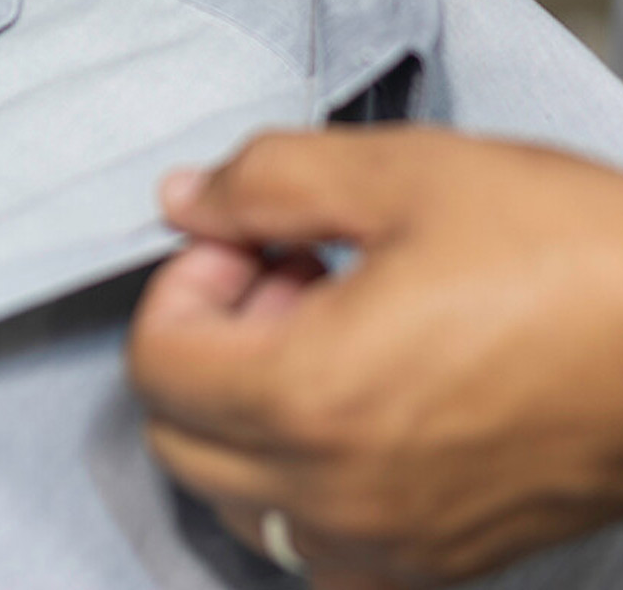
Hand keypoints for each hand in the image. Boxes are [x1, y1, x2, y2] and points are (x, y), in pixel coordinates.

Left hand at [129, 127, 622, 587]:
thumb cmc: (568, 250)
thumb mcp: (402, 173)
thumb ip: (264, 182)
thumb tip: (180, 202)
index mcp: (313, 397)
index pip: (157, 364)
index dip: (185, 282)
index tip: (250, 240)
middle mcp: (340, 496)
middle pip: (180, 436)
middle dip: (210, 342)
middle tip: (288, 273)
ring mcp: (396, 546)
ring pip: (242, 499)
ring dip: (250, 409)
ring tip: (330, 329)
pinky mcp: (448, 564)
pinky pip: (322, 547)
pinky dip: (306, 479)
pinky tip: (367, 402)